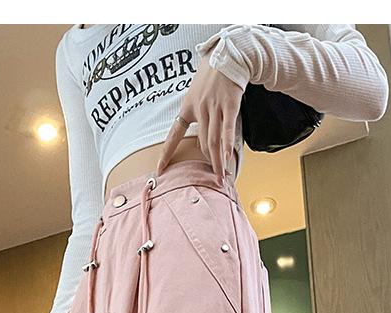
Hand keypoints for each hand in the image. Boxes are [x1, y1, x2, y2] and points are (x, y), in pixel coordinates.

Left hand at [157, 54, 242, 179]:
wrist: (229, 54)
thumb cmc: (213, 73)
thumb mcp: (197, 91)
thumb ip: (198, 112)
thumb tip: (201, 135)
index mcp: (188, 106)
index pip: (174, 134)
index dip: (166, 153)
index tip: (160, 169)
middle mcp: (200, 109)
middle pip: (202, 143)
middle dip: (207, 163)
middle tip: (211, 181)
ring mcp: (215, 107)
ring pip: (214, 141)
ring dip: (217, 162)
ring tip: (221, 178)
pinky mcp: (230, 105)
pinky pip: (227, 130)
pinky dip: (226, 147)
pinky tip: (226, 160)